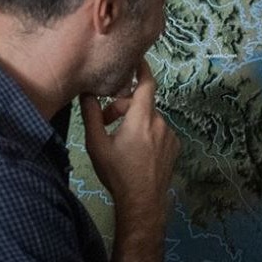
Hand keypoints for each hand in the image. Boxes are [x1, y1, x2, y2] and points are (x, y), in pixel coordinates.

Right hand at [80, 60, 177, 228]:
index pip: (146, 83)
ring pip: (149, 119)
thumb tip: (86, 93)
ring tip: (119, 140)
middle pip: (140, 104)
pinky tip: (135, 151)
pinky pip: (158, 132)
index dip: (141, 68)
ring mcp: (170, 136)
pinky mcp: (174, 148)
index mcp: (141, 118)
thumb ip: (91, 115)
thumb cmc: (117, 173)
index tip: (136, 59)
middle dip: (122, 107)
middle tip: (105, 122)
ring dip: (134, 122)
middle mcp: (159, 122)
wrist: (142, 202)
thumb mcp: (97, 144)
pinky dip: (146, 134)